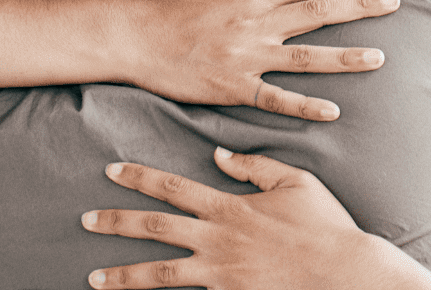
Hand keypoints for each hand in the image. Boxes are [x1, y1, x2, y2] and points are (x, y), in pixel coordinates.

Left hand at [82, 148, 430, 289]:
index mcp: (229, 208)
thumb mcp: (294, 182)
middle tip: (85, 219)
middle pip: (155, 228)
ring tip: (94, 276)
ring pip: (160, 275)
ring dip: (123, 275)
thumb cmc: (324, 226)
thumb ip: (254, 167)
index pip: (173, 187)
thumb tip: (220, 155)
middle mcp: (217, 241)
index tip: (112, 170)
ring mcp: (220, 274)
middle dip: (116, 222)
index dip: (140, 178)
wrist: (345, 273)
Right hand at [126, 0, 397, 120]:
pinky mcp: (236, 87)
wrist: (139, 41)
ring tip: (378, 58)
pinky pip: (275, 98)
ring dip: (344, 57)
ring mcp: (248, 57)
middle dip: (360, 7)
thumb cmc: (175, 3)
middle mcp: (257, 23)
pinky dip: (304, 105)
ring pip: (306, 57)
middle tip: (395, 2)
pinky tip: (332, 110)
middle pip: (318, 13)